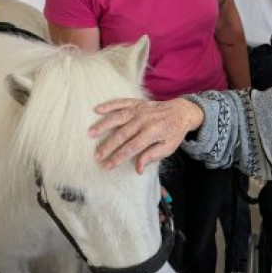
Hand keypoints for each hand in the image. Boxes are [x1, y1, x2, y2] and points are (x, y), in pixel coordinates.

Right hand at [89, 97, 203, 172]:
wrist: (181, 111)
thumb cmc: (173, 132)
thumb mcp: (168, 148)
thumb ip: (152, 156)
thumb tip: (138, 169)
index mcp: (153, 133)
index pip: (133, 147)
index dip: (119, 157)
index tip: (108, 166)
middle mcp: (144, 120)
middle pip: (122, 134)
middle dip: (108, 146)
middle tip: (96, 156)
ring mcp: (139, 110)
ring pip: (118, 118)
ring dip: (103, 125)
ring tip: (90, 133)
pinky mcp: (136, 103)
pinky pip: (120, 103)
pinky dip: (109, 105)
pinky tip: (97, 109)